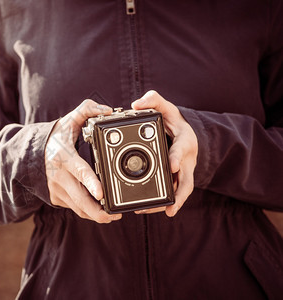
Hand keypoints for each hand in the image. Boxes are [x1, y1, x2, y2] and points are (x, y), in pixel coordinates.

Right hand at [45, 100, 122, 222]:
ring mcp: (56, 190)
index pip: (79, 171)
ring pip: (78, 208)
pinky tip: (99, 210)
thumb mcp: (68, 120)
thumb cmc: (56, 137)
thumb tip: (107, 110)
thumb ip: (87, 110)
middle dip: (98, 211)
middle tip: (116, 215)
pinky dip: (87, 211)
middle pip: (80, 200)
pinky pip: (74, 208)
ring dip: (95, 215)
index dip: (91, 183)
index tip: (102, 193)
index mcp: (63, 157)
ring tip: (112, 215)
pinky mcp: (56, 198)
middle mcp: (58, 176)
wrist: (31, 154)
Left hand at [132, 90, 197, 216]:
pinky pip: (173, 193)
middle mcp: (186, 159)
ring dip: (170, 203)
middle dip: (178, 192)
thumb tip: (136, 104)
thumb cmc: (172, 120)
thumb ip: (153, 100)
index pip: (182, 148)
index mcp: (185, 140)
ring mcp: (183, 171)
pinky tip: (148, 210)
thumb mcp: (165, 106)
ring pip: (180, 190)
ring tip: (153, 211)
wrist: (181, 132)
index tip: (172, 164)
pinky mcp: (177, 179)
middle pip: (186, 178)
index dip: (177, 156)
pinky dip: (164, 203)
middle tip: (169, 205)